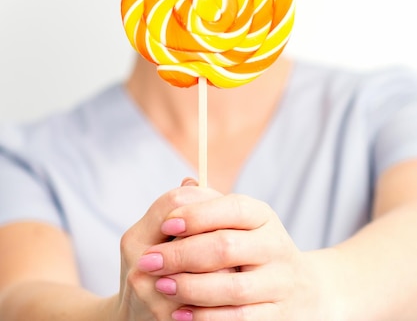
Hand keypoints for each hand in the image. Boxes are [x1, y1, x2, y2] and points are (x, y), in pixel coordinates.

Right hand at [114, 180, 221, 320]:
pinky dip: (227, 297)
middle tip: (235, 234)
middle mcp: (140, 267)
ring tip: (236, 267)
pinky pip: (213, 303)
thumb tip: (197, 179)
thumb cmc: (155, 270)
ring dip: (228, 267)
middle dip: (220, 231)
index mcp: (135, 239)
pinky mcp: (170, 320)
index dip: (203, 196)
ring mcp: (154, 298)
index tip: (219, 202)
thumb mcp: (157, 238)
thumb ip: (179, 210)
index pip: (176, 201)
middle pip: (194, 234)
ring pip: (211, 271)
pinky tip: (232, 294)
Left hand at [137, 193, 325, 320]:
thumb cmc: (252, 249)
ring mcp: (280, 283)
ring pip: (232, 287)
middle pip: (226, 247)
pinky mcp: (278, 316)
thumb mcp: (237, 223)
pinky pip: (240, 319)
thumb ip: (209, 207)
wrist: (301, 291)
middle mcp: (276, 246)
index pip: (232, 208)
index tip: (165, 224)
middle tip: (149, 261)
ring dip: (190, 287)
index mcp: (263, 216)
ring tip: (161, 286)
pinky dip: (207, 317)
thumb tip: (183, 187)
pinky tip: (180, 314)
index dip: (197, 215)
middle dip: (182, 254)